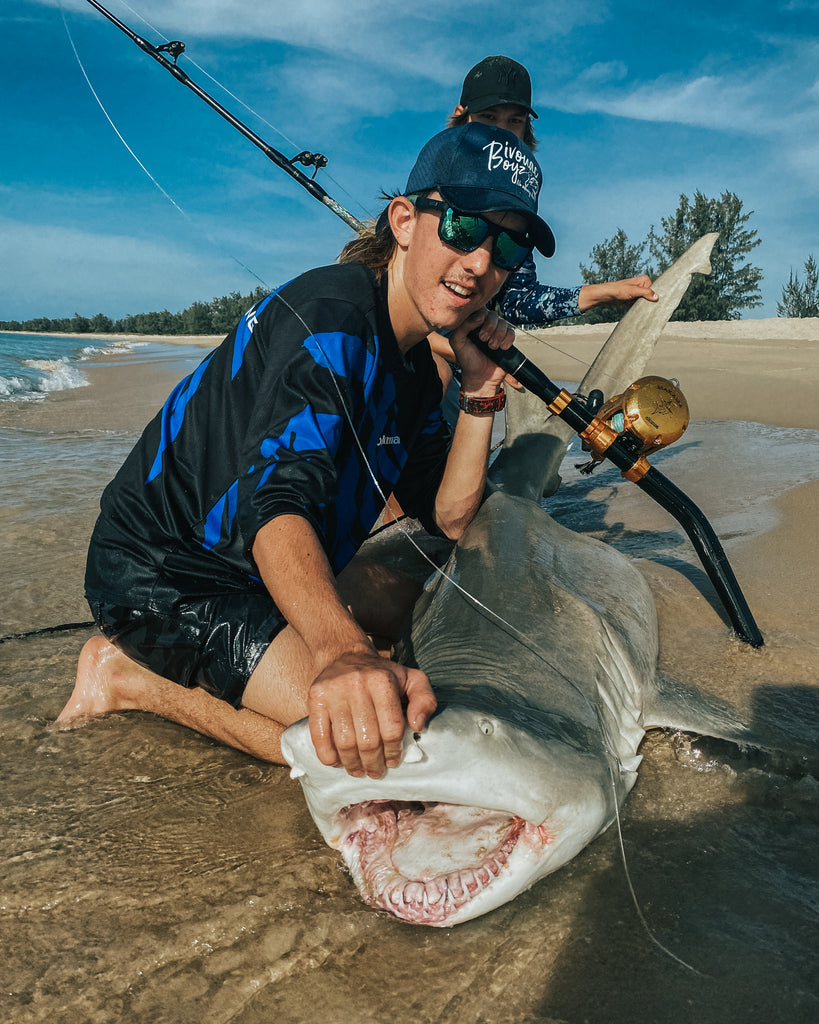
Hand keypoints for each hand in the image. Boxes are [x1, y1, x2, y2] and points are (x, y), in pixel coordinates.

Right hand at [307, 650, 436, 778]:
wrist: (345, 655)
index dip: (394, 750)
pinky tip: (337, 762)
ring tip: (358, 770)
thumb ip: (425, 700)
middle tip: (376, 771)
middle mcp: (357, 684)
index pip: (392, 728)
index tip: (393, 760)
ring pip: (344, 741)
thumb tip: (418, 726)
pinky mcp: (316, 698)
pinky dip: (328, 755)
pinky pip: (320, 735)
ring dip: (352, 763)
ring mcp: (333, 692)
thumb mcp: (412, 679)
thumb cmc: (382, 674)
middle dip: (374, 762)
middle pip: (368, 739)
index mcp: (382, 681)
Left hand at [449, 308, 514, 394]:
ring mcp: (497, 332)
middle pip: (493, 315)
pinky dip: (507, 340)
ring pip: (503, 323)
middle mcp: (485, 325)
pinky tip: (501, 348)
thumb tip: (480, 316)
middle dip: (489, 328)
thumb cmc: (467, 360)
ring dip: (498, 336)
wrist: (481, 377)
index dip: (481, 317)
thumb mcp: (457, 342)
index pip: (480, 309)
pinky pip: (512, 332)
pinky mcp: (507, 340)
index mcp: (473, 322)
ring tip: (491, 347)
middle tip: (483, 341)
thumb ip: (463, 326)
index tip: (477, 331)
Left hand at [578, 276, 657, 310]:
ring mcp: (639, 293)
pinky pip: (641, 304)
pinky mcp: (635, 299)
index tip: (653, 302)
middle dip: (649, 301)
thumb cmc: (618, 290)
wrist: (607, 295)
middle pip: (651, 295)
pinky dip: (640, 307)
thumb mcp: (633, 291)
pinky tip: (639, 310)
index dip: (653, 296)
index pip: (655, 289)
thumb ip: (645, 293)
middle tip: (646, 307)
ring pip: (646, 301)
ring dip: (644, 305)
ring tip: (640, 307)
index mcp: (645, 280)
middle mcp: (643, 285)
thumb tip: (656, 297)